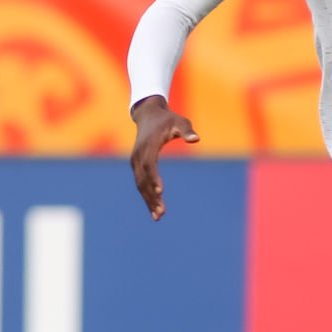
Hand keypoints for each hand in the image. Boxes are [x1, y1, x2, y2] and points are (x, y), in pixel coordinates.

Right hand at [129, 95, 198, 220]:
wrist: (148, 114)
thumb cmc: (168, 119)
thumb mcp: (180, 121)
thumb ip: (187, 130)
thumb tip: (196, 139)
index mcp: (149, 144)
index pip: (149, 163)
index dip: (154, 177)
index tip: (160, 191)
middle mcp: (138, 154)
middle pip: (143, 179)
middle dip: (151, 196)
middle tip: (162, 212)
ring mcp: (135, 161)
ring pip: (140, 184)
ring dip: (148, 200)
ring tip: (159, 216)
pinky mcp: (136, 166)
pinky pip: (140, 183)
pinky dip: (146, 196)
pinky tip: (154, 209)